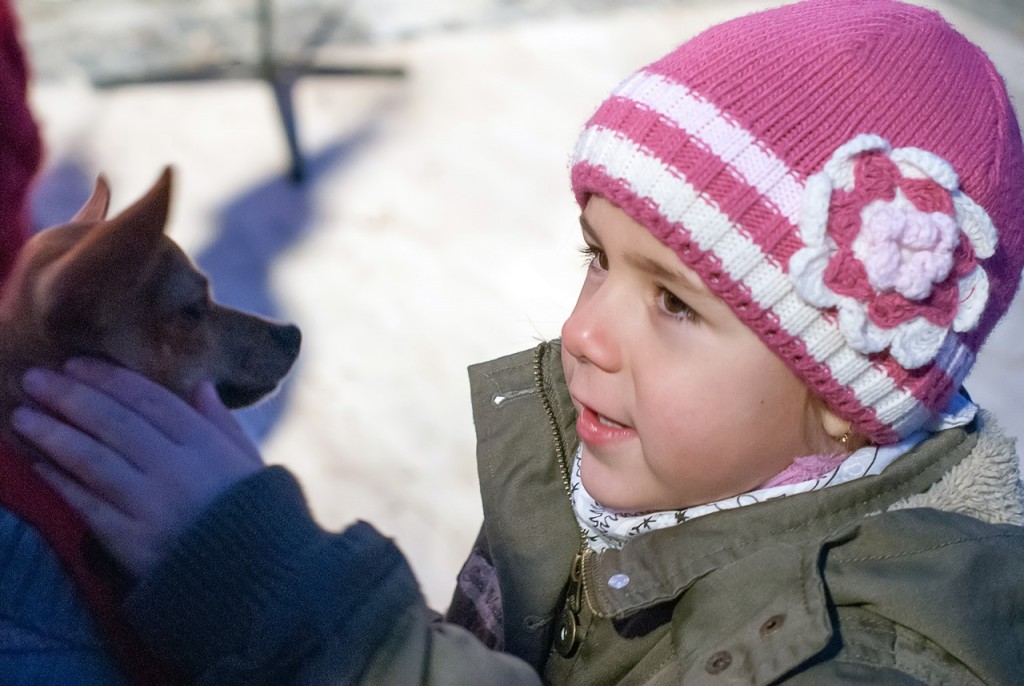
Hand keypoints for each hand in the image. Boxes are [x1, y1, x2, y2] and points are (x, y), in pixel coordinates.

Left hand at [13, 358, 263, 578]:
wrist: (257, 578)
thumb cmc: (256, 515)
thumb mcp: (249, 462)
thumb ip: (222, 423)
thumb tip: (201, 386)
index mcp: (206, 444)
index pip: (150, 400)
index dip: (108, 380)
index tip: (75, 363)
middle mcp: (175, 467)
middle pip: (114, 423)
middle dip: (70, 398)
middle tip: (33, 379)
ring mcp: (150, 504)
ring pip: (93, 459)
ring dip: (53, 434)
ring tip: (22, 416)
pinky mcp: (130, 540)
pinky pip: (87, 504)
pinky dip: (60, 481)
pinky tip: (37, 462)